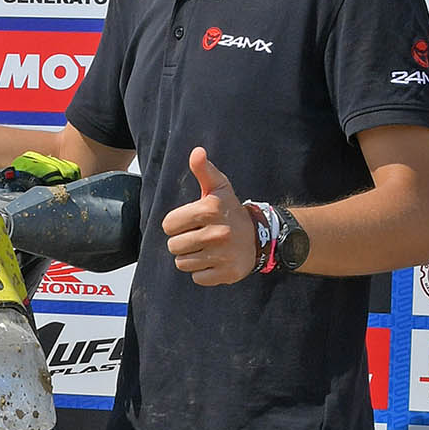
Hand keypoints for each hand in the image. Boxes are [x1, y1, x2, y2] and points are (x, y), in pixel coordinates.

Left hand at [161, 146, 256, 285]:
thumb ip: (204, 170)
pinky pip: (197, 277)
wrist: (259, 237)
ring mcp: (222, 255)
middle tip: (197, 237)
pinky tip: (213, 261)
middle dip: (181, 242)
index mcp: (209, 209)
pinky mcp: (226, 274)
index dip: (175, 224)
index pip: (168, 225)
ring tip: (205, 248)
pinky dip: (202, 272)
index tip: (189, 222)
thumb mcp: (218, 188)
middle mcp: (216, 233)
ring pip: (183, 263)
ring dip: (190, 257)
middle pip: (173, 246)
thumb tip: (197, 151)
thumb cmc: (229, 210)